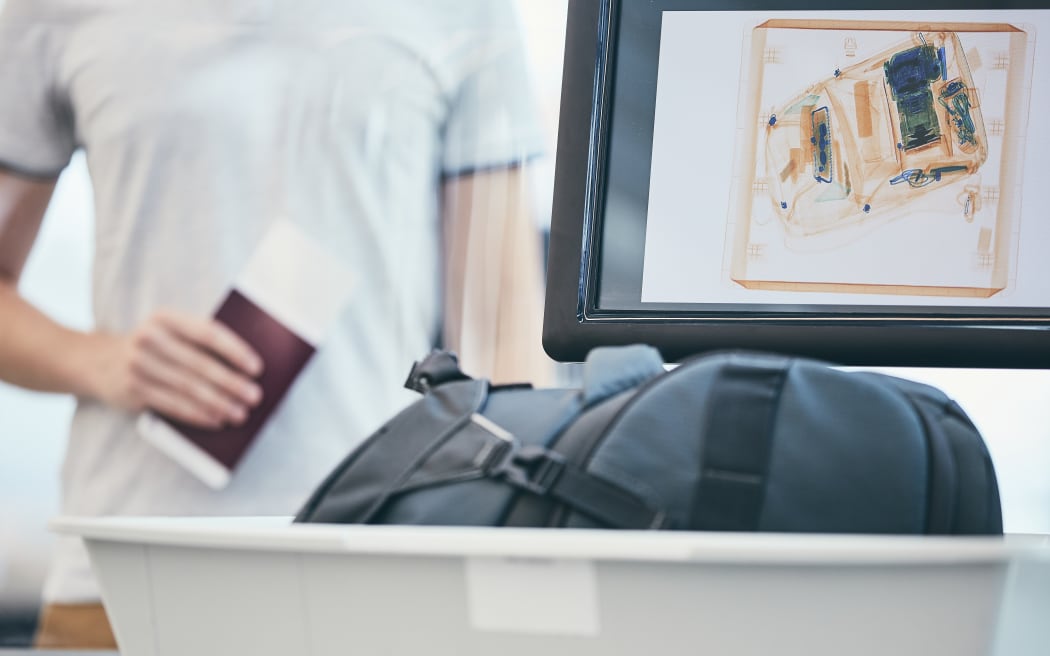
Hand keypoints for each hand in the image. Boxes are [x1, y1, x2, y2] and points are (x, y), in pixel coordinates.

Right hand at [92, 310, 263, 428]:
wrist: (97, 360)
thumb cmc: (154, 346)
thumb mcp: (169, 332)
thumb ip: (200, 341)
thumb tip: (245, 368)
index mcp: (166, 318)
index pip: (207, 332)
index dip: (234, 350)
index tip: (257, 367)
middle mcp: (149, 338)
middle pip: (199, 364)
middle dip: (231, 383)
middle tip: (255, 396)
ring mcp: (138, 364)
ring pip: (187, 388)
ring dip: (218, 403)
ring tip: (240, 413)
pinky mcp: (132, 390)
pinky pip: (172, 405)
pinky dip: (197, 414)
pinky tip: (216, 420)